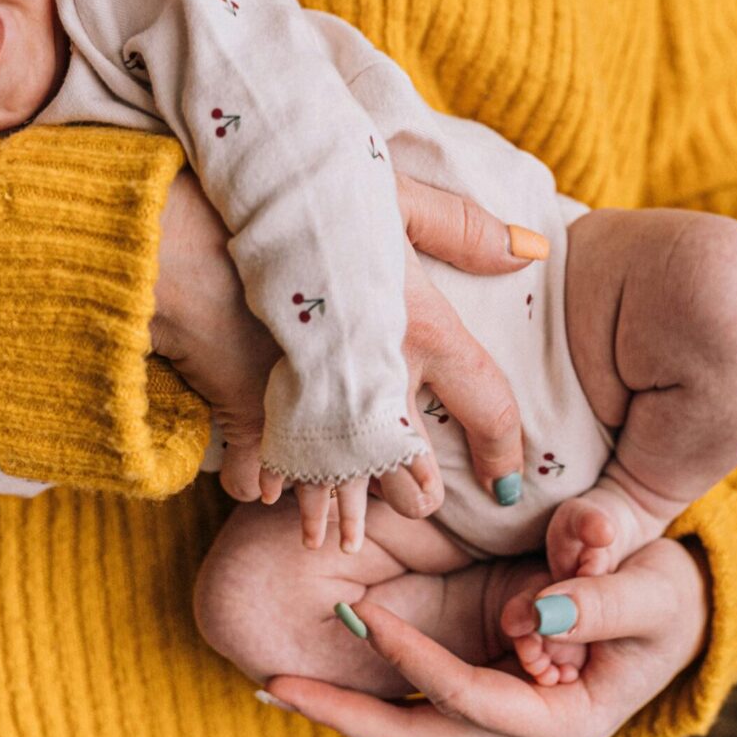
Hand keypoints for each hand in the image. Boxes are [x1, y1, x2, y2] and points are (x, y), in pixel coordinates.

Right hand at [149, 167, 544, 550]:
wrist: (202, 223)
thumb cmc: (304, 200)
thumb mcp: (393, 196)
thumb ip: (462, 226)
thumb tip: (534, 251)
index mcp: (422, 330)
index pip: (488, 403)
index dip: (503, 447)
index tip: (506, 480)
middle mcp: (376, 378)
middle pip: (408, 464)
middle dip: (413, 495)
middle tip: (419, 509)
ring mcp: (312, 403)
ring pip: (336, 479)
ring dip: (337, 510)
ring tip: (333, 540)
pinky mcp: (251, 409)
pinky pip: (260, 468)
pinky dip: (261, 482)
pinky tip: (263, 496)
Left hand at [264, 537, 711, 736]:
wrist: (669, 611)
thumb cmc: (666, 599)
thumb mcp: (651, 590)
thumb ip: (603, 599)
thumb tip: (540, 614)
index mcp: (564, 720)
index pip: (470, 697)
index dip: (415, 661)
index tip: (364, 616)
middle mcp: (523, 732)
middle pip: (422, 734)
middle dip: (347, 711)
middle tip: (276, 683)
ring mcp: (499, 716)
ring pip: (412, 725)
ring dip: (345, 705)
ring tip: (276, 682)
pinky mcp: (485, 690)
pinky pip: (418, 698)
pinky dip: (369, 686)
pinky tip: (315, 674)